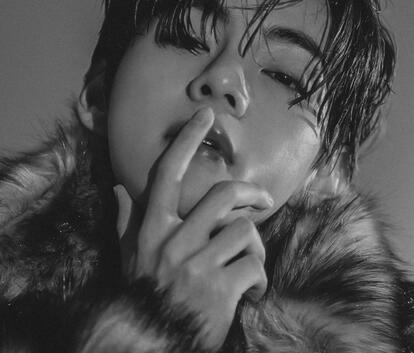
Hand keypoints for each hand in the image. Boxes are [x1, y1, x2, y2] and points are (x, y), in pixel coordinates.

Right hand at [114, 107, 272, 349]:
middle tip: (264, 200)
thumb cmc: (140, 293)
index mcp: (152, 228)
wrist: (145, 340)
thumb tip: (117, 189)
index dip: (187, 139)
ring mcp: (196, 266)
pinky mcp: (219, 292)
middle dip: (251, 192)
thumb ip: (124, 220)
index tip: (205, 114)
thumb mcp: (127, 255)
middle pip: (223, 195)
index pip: (168, 172)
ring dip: (255, 247)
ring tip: (250, 261)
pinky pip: (254, 268)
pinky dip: (259, 279)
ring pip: (246, 231)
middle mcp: (173, 241)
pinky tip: (250, 290)